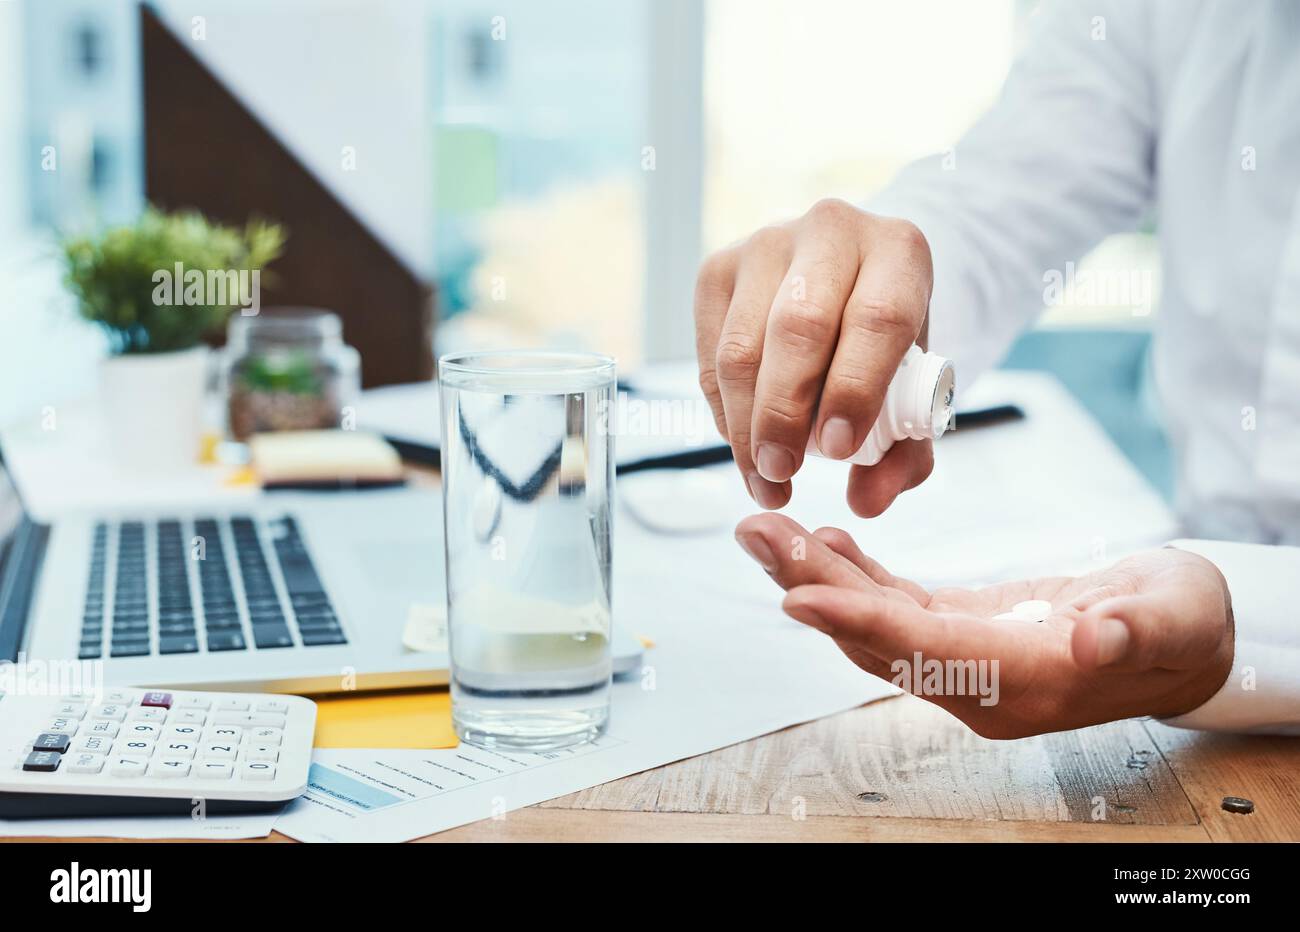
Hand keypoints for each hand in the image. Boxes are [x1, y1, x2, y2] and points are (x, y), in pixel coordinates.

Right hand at [694, 199, 934, 515]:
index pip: (878, 318)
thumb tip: (865, 502)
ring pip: (742, 346)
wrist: (848, 281)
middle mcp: (832, 230)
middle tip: (783, 472)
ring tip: (762, 477)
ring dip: (745, 424)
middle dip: (785, 413)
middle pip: (799, 328)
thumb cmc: (885, 344)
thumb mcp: (913, 391)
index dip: (856, 389)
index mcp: (899, 250)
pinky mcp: (718, 269)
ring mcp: (766, 244)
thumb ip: (904, 452)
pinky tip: (744, 441)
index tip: (839, 450)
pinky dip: (723, 409)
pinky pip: (709, 353)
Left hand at [734, 513, 1234, 737]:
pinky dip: (854, 575)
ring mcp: (963, 662)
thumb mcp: (1177, 617)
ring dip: (817, 577)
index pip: (925, 653)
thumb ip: (1134, 629)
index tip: (797, 596)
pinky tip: (822, 542)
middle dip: (812, 587)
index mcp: (1026, 682)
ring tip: (767, 531)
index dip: (860, 623)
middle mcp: (979, 684)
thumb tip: (1092, 637)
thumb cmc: (1180, 624)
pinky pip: (892, 608)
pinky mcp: (959, 632)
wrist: (1179, 637)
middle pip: (878, 639)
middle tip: (757, 534)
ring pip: (873, 624)